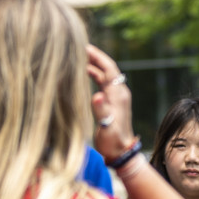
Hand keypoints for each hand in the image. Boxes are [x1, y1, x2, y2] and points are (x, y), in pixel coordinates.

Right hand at [86, 45, 135, 160]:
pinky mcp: (112, 102)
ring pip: (104, 75)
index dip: (98, 56)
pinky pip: (103, 83)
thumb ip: (101, 110)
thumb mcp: (107, 127)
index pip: (109, 68)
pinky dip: (93, 75)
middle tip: (77, 47)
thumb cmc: (113, 141)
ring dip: (93, 65)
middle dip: (94, 57)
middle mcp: (119, 93)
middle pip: (107, 68)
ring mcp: (116, 97)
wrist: (120, 152)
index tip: (84, 46)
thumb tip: (97, 96)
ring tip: (77, 57)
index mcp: (118, 95)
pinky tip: (83, 73)